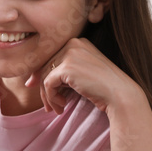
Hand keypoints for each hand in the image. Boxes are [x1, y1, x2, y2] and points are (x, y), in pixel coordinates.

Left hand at [25, 37, 143, 114]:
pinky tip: (61, 106)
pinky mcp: (67, 67)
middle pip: (46, 66)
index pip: (51, 57)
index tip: (37, 89)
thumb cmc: (103, 88)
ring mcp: (70, 53)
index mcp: (78, 42)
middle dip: (44, 89)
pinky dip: (51, 97)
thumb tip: (31, 81)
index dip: (42, 75)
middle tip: (48, 106)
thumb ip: (60, 73)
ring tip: (56, 108)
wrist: (120, 95)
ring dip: (48, 96)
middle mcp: (73, 43)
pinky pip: (48, 84)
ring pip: (45, 76)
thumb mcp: (80, 75)